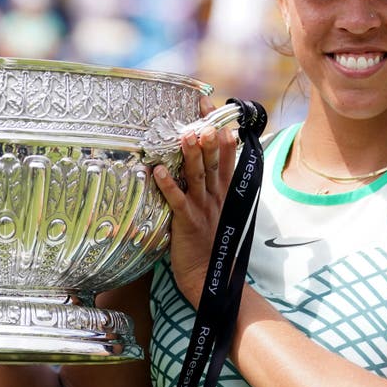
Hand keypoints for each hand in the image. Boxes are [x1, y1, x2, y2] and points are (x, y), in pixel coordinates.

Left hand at [152, 97, 239, 307]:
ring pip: (198, 176)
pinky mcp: (187, 222)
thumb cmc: (209, 244)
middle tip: (204, 113)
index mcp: (223, 193)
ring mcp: (203, 208)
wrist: (208, 276)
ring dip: (192, 154)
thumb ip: (212, 189)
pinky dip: (168, 185)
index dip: (222, 133)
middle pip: (215, 161)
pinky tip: (159, 171)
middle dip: (209, 135)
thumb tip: (203, 165)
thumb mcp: (216, 212)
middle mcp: (215, 196)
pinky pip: (177, 200)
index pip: (227, 157)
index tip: (216, 110)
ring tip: (186, 133)